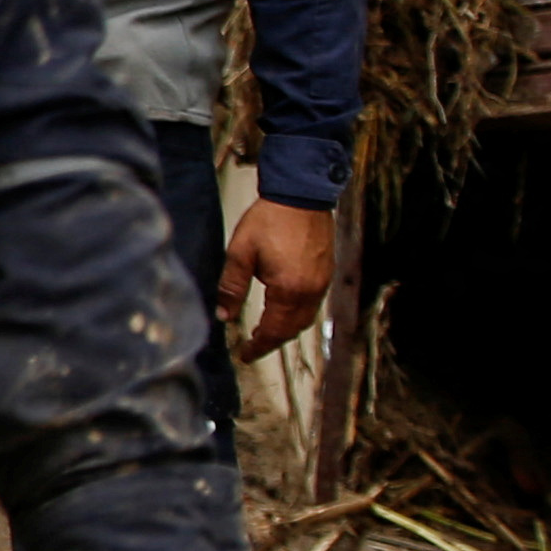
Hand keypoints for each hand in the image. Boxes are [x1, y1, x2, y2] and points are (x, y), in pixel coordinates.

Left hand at [220, 196, 336, 354]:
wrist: (300, 195)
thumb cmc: (270, 220)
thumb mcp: (240, 253)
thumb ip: (231, 287)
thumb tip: (224, 316)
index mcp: (289, 289)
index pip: (274, 330)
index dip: (259, 346)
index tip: (244, 356)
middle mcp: (311, 290)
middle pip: (292, 329)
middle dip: (272, 341)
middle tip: (252, 347)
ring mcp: (322, 281)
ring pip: (305, 318)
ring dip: (285, 329)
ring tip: (264, 333)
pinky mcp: (326, 271)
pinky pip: (313, 304)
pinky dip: (296, 315)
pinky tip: (282, 311)